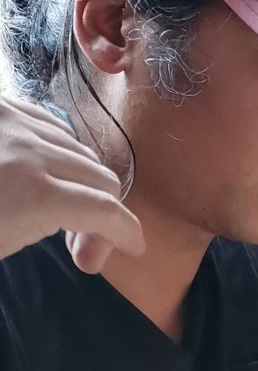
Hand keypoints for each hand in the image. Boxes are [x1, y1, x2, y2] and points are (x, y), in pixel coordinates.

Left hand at [0, 93, 142, 273]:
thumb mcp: (3, 242)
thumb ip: (46, 227)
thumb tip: (76, 234)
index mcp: (39, 197)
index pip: (106, 212)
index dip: (126, 233)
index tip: (132, 247)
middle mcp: (34, 153)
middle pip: (99, 177)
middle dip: (103, 212)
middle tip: (79, 245)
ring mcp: (13, 124)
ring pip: (75, 148)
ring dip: (80, 180)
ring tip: (59, 208)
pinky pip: (46, 122)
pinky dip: (57, 147)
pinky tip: (43, 168)